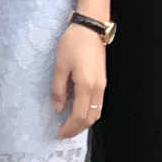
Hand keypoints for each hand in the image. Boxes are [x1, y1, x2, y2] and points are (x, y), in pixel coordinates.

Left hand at [52, 20, 107, 136]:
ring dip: (84, 122)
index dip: (69, 127)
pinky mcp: (103, 80)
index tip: (59, 133)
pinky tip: (79, 112)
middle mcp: (98, 89)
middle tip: (64, 133)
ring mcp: (102, 85)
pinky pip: (99, 104)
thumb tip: (58, 108)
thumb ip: (59, 89)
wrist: (91, 27)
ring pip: (97, 113)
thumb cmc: (74, 43)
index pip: (79, 115)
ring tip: (70, 126)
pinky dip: (90, 113)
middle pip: (90, 118)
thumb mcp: (60, 65)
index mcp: (86, 86)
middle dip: (77, 129)